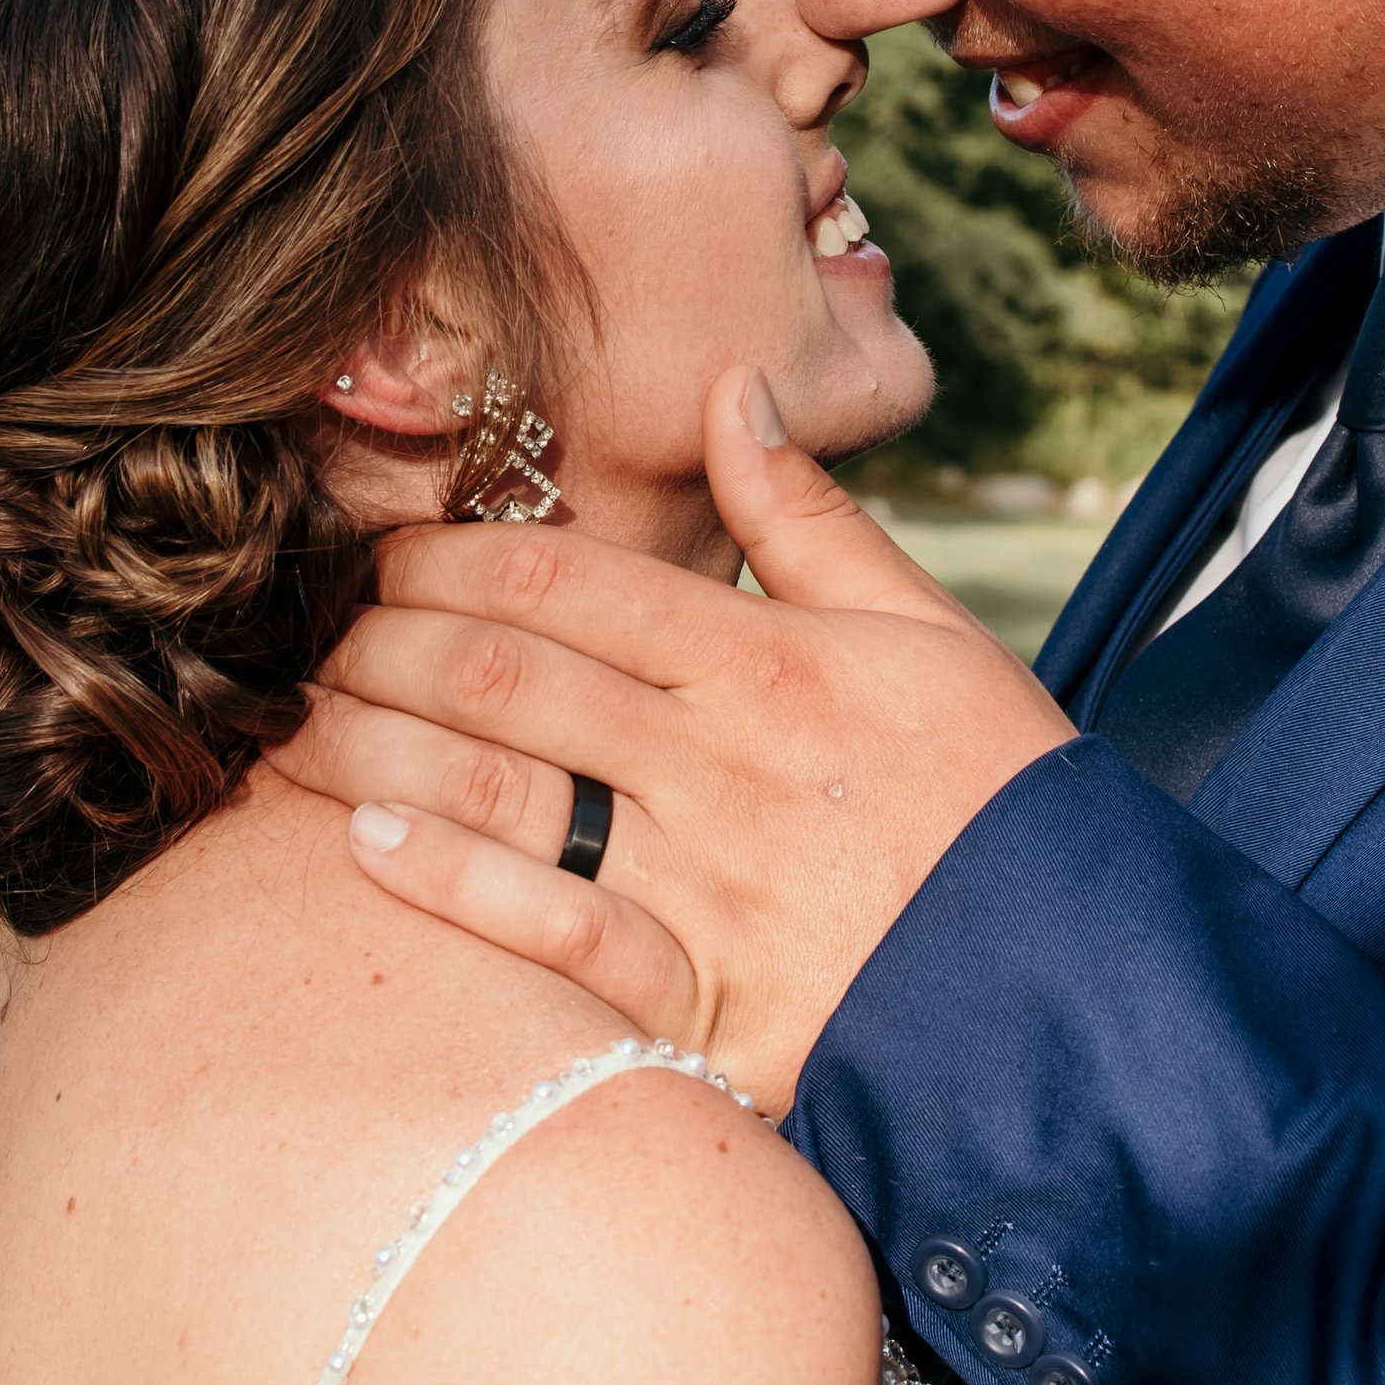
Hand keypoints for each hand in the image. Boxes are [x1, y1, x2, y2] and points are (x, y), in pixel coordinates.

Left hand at [274, 365, 1072, 1109]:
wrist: (1081, 988)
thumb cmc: (1001, 798)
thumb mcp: (925, 629)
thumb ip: (810, 513)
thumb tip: (732, 385)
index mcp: (770, 660)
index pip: (573, 581)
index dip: (453, 556)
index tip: (381, 551)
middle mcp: (722, 761)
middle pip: (514, 676)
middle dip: (390, 644)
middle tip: (316, 634)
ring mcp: (708, 883)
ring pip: (508, 792)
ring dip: (387, 748)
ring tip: (303, 722)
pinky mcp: (708, 1000)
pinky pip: (556, 931)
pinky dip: (455, 884)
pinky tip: (371, 841)